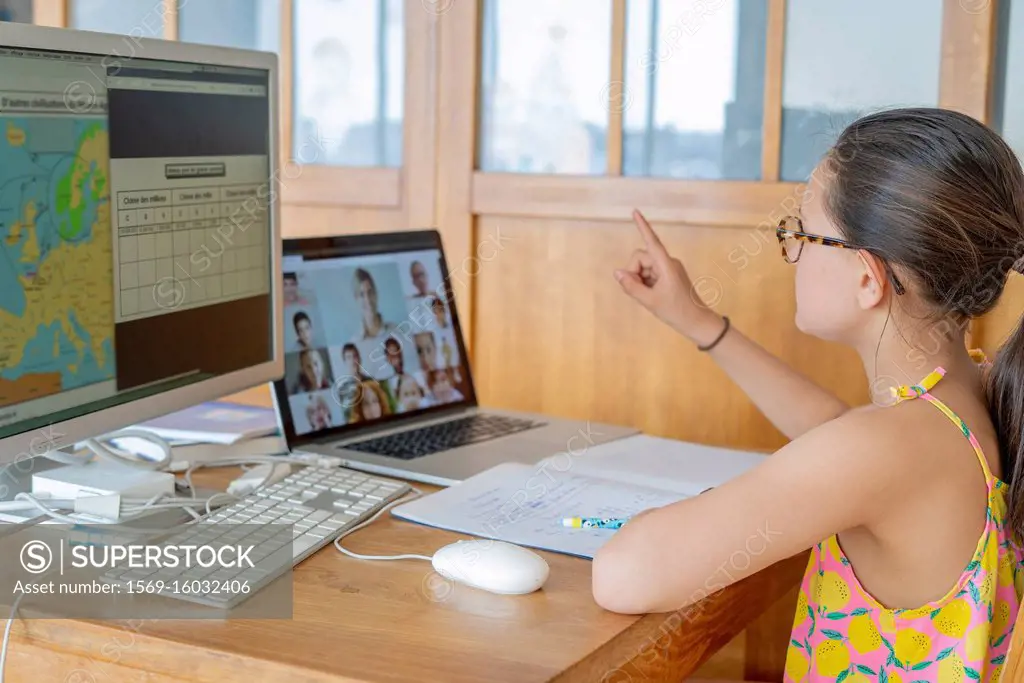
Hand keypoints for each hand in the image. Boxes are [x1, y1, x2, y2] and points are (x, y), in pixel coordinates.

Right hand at [614, 209, 723, 342]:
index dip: (642, 226)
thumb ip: (631, 286)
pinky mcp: (668, 276)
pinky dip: (645, 283)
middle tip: (638, 292)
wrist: (697, 322)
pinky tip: (651, 296)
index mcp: (666, 265)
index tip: (635, 211)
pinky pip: (649, 274)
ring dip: (639, 280)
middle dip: (633, 272)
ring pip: (643, 267)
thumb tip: (617, 272)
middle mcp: (667, 262)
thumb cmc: (676, 311)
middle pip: (640, 257)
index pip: (651, 242)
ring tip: (648, 297)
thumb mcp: (649, 301)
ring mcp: (668, 269)